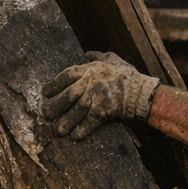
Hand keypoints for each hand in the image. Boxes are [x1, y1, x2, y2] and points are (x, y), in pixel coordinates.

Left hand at [41, 51, 160, 140]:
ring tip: (57, 130)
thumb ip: (97, 56)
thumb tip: (86, 52)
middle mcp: (91, 82)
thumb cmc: (127, 75)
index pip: (65, 75)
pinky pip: (88, 122)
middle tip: (45, 115)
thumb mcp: (112, 59)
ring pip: (75, 111)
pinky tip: (73, 136)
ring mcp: (97, 96)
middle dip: (54, 107)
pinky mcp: (104, 110)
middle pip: (66, 95)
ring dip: (65, 122)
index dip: (53, 85)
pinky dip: (80, 130)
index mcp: (90, 69)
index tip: (44, 93)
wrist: (143, 92)